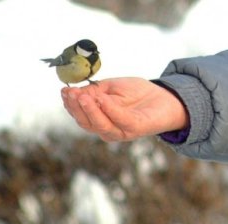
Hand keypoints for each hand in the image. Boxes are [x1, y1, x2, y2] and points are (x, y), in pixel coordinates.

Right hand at [61, 77, 188, 141]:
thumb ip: (95, 90)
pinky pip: (121, 120)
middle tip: (70, 93)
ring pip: (101, 126)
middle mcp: (109, 130)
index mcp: (101, 120)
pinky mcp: (137, 128)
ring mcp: (122, 131)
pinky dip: (110, 109)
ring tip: (82, 97)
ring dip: (90, 111)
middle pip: (87, 123)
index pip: (81, 116)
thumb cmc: (137, 94)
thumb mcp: (112, 88)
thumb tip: (77, 92)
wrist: (165, 97)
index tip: (63, 90)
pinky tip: (102, 98)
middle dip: (76, 108)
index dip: (70, 105)